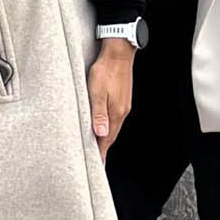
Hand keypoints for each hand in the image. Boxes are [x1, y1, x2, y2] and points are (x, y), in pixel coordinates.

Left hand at [88, 38, 134, 156]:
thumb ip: (98, 114)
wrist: (119, 54)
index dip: (101, 152)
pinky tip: (103, 127)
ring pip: (114, 127)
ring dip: (106, 138)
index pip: (107, 139)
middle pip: (111, 136)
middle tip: (97, 162)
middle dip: (104, 149)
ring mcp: (123, 105)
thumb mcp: (96, 92)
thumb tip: (101, 135)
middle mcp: (121, 112)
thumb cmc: (105, 71)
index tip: (97, 165)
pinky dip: (109, 127)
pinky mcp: (122, 99)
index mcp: (116, 113)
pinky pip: (115, 118)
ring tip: (98, 148)